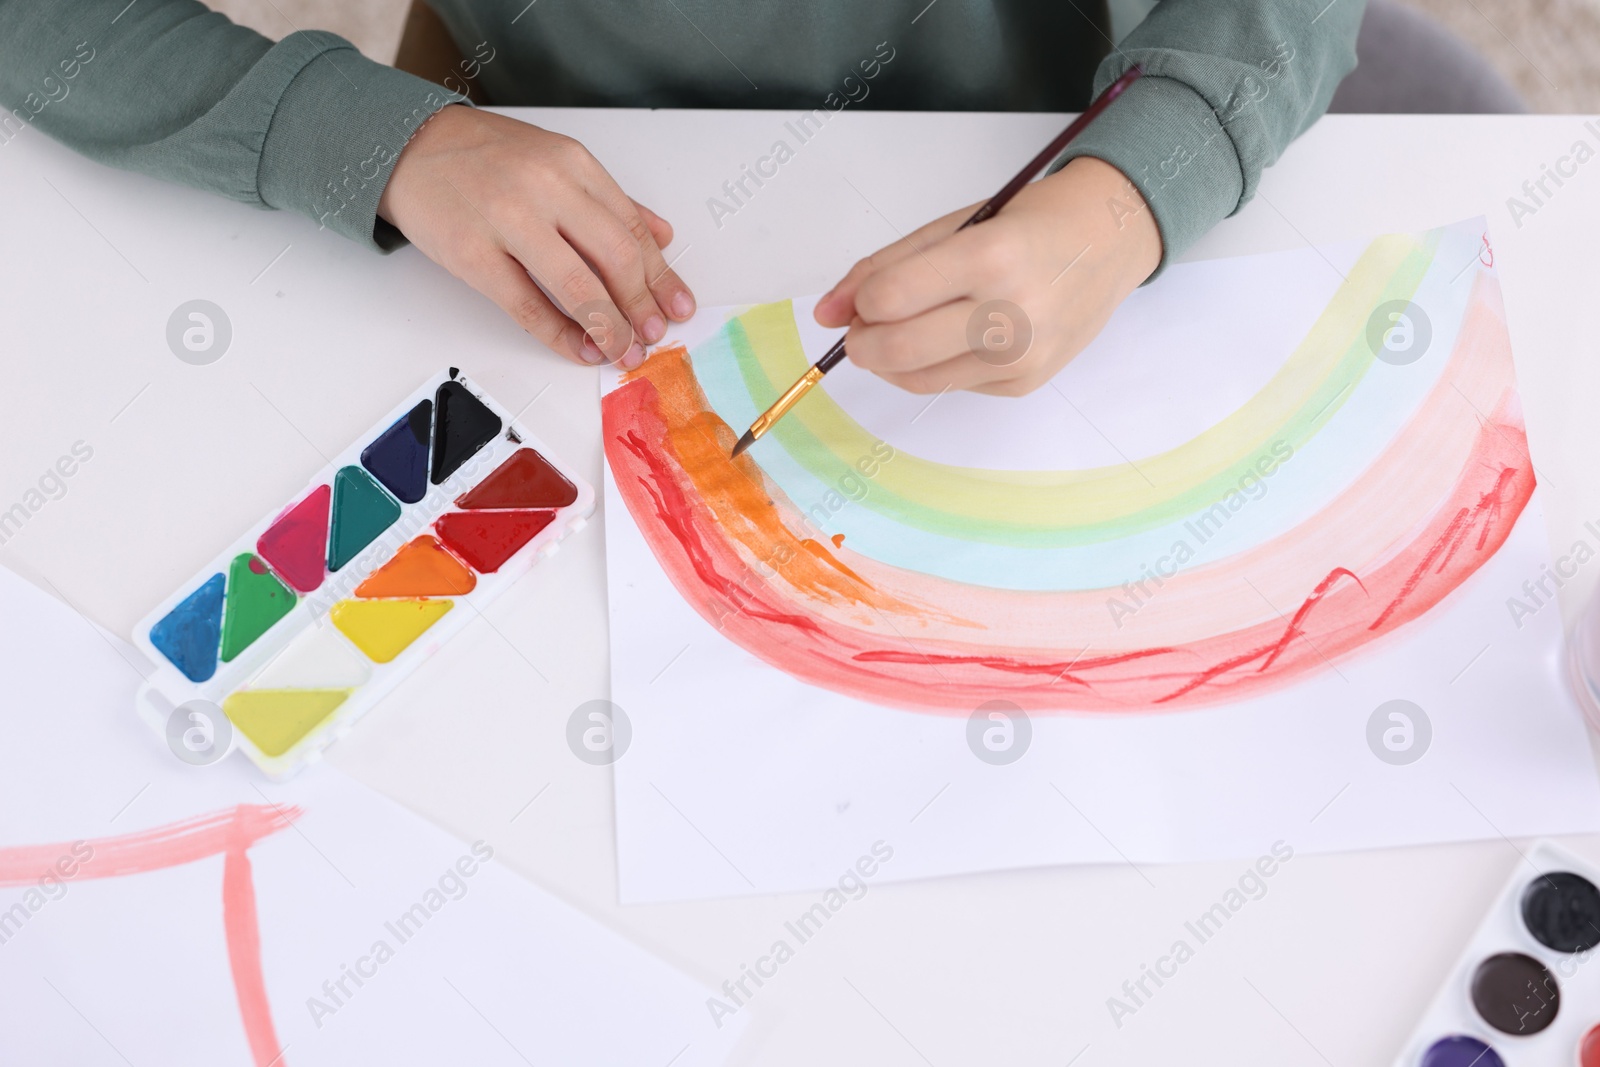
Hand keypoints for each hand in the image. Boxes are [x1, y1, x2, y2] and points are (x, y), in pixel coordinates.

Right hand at [378, 105, 694, 368]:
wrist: (407, 146)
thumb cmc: (483, 156)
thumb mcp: (555, 159)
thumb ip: (609, 199)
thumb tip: (659, 235)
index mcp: (572, 164)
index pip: (631, 228)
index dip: (661, 275)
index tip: (677, 305)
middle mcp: (546, 188)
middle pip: (614, 258)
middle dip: (641, 306)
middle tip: (653, 335)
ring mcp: (509, 221)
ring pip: (577, 286)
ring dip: (609, 328)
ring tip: (623, 351)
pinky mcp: (474, 255)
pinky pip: (527, 306)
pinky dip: (560, 335)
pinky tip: (580, 349)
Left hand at [814, 157, 1160, 395]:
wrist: (1110, 241)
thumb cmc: (1030, 224)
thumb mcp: (955, 226)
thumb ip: (886, 266)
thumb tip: (827, 310)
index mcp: (991, 257)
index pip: (892, 298)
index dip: (859, 304)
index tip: (859, 299)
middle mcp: (1012, 313)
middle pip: (900, 351)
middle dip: (862, 344)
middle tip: (860, 329)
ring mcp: (1022, 357)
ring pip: (920, 379)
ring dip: (891, 361)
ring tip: (901, 329)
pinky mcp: (1025, 384)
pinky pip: (952, 386)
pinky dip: (933, 367)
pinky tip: (950, 337)